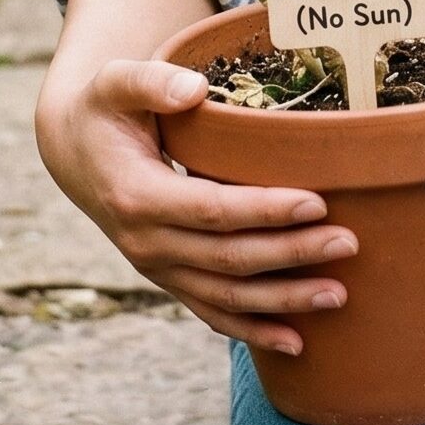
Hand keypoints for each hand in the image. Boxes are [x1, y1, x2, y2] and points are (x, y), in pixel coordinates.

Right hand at [35, 56, 355, 354]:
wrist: (75, 150)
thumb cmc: (105, 108)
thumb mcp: (115, 83)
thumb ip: (151, 81)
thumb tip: (195, 89)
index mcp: (137, 197)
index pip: (213, 210)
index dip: (266, 210)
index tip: (318, 202)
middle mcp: (146, 243)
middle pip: (229, 258)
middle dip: (292, 254)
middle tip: (349, 242)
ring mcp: (157, 268)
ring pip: (226, 296)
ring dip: (284, 300)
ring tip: (339, 294)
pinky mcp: (169, 277)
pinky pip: (211, 312)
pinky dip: (253, 331)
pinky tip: (296, 342)